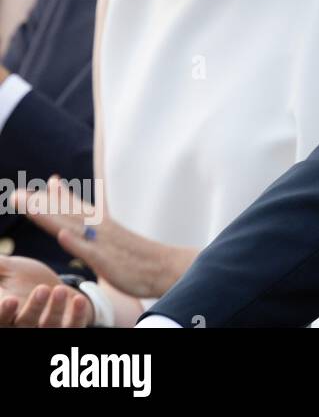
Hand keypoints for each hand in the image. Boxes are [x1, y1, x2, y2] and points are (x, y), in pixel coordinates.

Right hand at [0, 256, 92, 327]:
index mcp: (5, 316)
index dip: (3, 312)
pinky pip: (73, 326)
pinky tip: (80, 299)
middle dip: (33, 308)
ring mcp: (46, 329)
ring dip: (55, 308)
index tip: (10, 299)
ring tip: (60, 289)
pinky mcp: (68, 328)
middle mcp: (23, 327)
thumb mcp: (7, 270)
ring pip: (49, 325)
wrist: (54, 290)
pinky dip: (77, 315)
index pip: (1, 318)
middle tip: (42, 289)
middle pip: (25, 323)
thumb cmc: (24, 280)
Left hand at [17, 176, 196, 297]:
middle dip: (39, 204)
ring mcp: (102, 244)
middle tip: (15, 195)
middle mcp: (99, 229)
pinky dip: (76, 242)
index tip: (32, 188)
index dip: (53, 197)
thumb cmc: (140, 257)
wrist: (167, 267)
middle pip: (65, 214)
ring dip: (49, 216)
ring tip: (27, 207)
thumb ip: (97, 227)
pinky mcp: (108, 261)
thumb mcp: (115, 238)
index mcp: (101, 225)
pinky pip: (90, 251)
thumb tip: (86, 222)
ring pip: (72, 227)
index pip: (74, 207)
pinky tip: (62, 235)